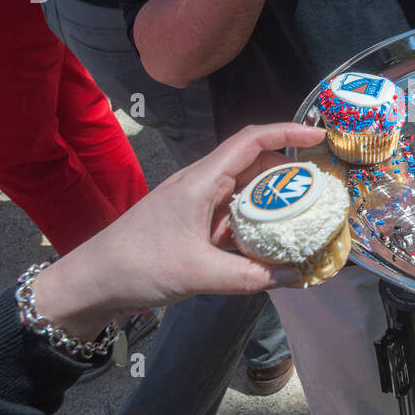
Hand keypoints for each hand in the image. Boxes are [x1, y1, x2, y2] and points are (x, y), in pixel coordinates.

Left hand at [29, 122, 325, 339]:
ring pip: (244, 192)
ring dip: (273, 201)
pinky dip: (255, 224)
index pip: (250, 140)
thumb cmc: (137, 266)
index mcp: (200, 181)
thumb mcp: (198, 274)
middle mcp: (200, 185)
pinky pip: (232, 216)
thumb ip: (250, 276)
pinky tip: (271, 244)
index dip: (287, 132)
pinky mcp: (191, 225)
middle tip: (322, 188)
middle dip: (289, 172)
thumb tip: (296, 275)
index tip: (320, 136)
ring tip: (305, 216)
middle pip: (253, 164)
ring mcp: (195, 204)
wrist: (91, 282)